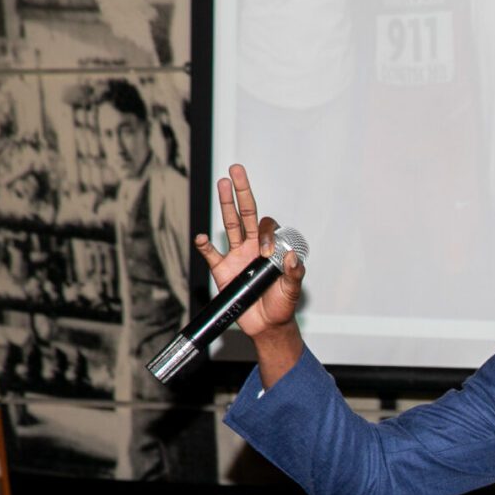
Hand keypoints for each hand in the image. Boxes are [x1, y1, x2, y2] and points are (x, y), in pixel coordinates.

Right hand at [192, 163, 305, 384]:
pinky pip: (210, 253)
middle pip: (245, 213)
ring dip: (224, 204)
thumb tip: (290, 255)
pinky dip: (204, 245)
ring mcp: (236, 256)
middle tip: (237, 170)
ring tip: (222, 183)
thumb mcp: (292, 290)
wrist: (267, 325)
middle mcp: (252, 247)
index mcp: (270, 248)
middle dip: (242, 192)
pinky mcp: (222, 270)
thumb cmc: (282, 305)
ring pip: (229, 225)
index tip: (267, 254)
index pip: (267, 227)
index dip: (268, 234)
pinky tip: (201, 236)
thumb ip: (294, 273)